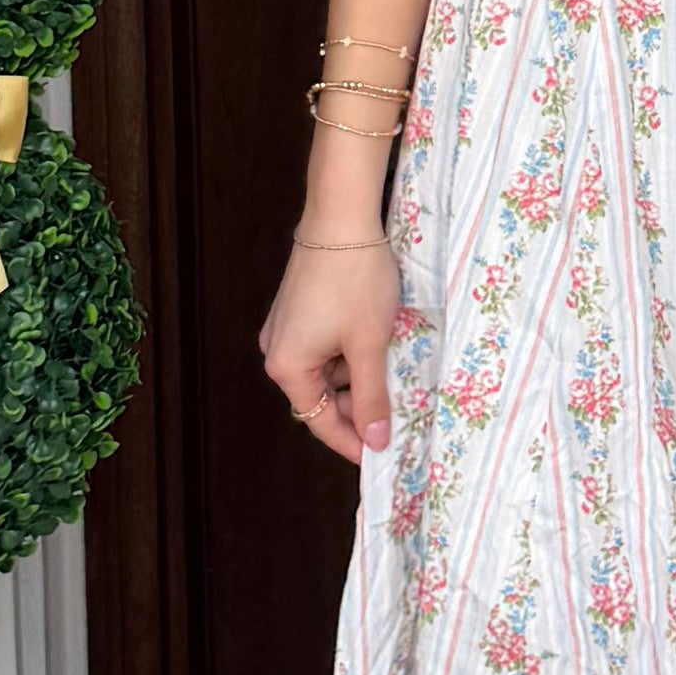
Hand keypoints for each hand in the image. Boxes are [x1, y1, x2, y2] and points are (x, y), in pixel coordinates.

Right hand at [262, 227, 401, 460]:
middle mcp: (278, 352)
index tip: (381, 456)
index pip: (321, 422)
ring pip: (327, 371)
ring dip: (358, 377)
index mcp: (288, 368)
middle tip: (397, 415)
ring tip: (394, 374)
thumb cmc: (355, 282)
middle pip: (321, 397)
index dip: (352, 441)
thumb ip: (372, 396)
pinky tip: (378, 346)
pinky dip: (351, 354)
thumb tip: (375, 441)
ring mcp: (286, 329)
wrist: (341, 218)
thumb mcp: (369, 345)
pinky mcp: (298, 310)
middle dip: (358, 406)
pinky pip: (325, 347)